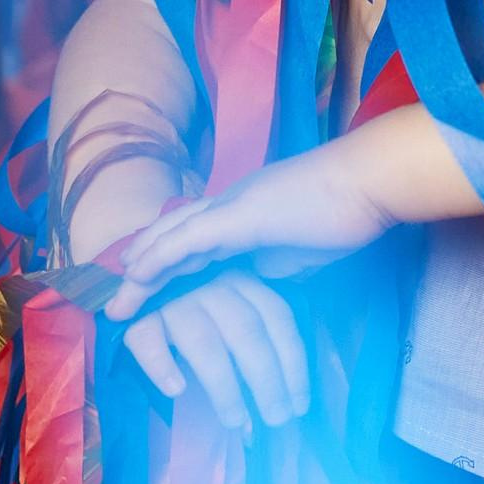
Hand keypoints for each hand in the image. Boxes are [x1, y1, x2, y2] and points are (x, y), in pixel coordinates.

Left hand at [106, 144, 398, 319]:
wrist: (369, 183)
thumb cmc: (345, 214)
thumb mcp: (299, 252)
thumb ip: (270, 262)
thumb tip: (252, 277)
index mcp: (244, 212)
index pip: (193, 238)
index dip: (165, 261)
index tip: (142, 287)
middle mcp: (229, 203)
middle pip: (172, 236)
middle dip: (141, 269)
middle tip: (114, 299)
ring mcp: (232, 205)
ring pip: (171, 237)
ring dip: (140, 269)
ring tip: (114, 299)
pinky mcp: (239, 215)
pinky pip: (188, 240)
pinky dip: (159, 257)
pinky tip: (136, 274)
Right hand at [122, 270, 308, 432]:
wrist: (138, 284)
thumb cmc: (197, 309)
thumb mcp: (232, 312)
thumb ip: (255, 343)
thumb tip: (285, 402)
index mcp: (242, 279)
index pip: (277, 317)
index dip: (292, 363)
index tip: (299, 405)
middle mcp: (211, 283)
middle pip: (246, 331)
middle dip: (266, 380)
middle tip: (276, 420)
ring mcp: (172, 296)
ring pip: (203, 340)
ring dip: (223, 385)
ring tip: (235, 421)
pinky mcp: (135, 314)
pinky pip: (147, 339)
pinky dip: (161, 365)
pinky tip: (175, 390)